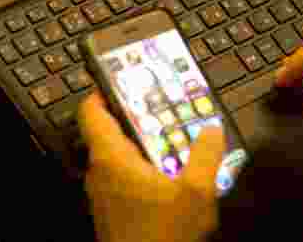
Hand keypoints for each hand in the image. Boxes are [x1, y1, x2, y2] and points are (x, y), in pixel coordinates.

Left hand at [78, 93, 224, 241]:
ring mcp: (104, 196)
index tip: (126, 77)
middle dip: (138, 117)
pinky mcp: (114, 214)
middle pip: (110, 132)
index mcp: (110, 159)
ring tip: (177, 139)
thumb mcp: (196, 191)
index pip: (91, 111)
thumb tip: (210, 129)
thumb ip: (205, 154)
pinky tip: (174, 177)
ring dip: (145, 145)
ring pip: (120, 157)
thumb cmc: (163, 237)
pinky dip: (145, 170)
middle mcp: (100, 174)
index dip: (105, 89)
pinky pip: (125, 180)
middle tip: (165, 106)